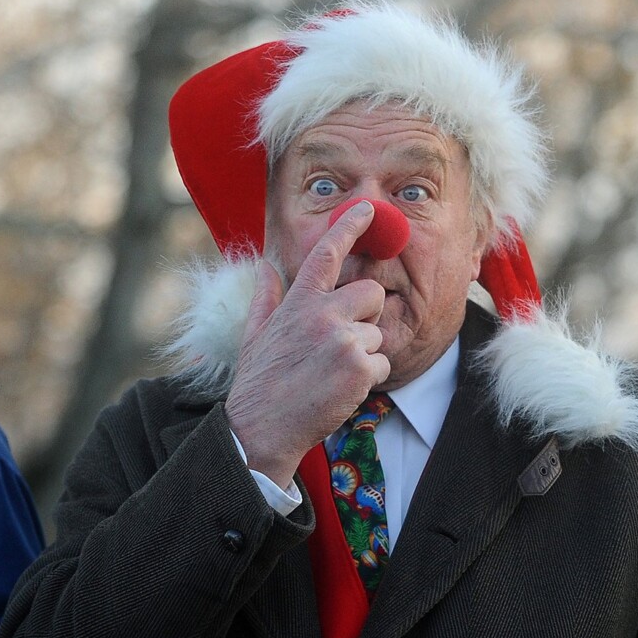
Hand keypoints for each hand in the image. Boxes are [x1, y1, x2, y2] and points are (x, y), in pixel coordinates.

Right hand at [225, 202, 391, 485]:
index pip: (328, 253)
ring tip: (331, 374)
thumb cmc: (259, 382)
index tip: (370, 209)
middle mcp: (322, 313)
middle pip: (372, 292)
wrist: (261, 428)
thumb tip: (266, 267)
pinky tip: (340, 390)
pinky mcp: (359, 367)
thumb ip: (265, 297)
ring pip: (377, 333)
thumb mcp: (254, 334)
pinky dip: (368, 379)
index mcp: (298, 301)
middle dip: (366, 313)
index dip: (351, 226)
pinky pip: (383, 363)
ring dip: (363, 355)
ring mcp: (342, 339)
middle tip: (344, 340)